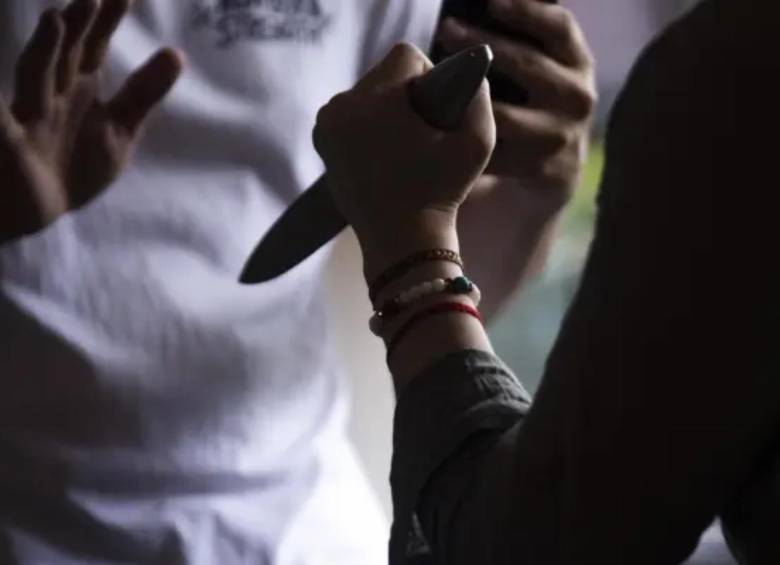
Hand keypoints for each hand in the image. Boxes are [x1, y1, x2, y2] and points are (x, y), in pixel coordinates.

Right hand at [0, 0, 183, 242]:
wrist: (40, 208)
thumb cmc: (76, 163)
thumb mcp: (118, 129)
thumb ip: (143, 94)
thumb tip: (177, 53)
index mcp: (80, 88)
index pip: (94, 49)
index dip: (107, 23)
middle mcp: (53, 93)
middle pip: (65, 55)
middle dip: (78, 28)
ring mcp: (29, 115)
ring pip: (35, 76)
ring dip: (44, 49)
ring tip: (55, 19)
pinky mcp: (9, 140)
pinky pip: (2, 119)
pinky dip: (3, 109)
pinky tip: (9, 102)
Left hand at [313, 43, 495, 262]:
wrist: (401, 242)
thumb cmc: (441, 192)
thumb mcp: (478, 141)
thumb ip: (478, 95)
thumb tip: (468, 73)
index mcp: (375, 101)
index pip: (406, 56)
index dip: (430, 78)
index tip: (436, 113)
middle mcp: (342, 106)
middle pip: (384, 73)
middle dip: (405, 94)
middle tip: (421, 135)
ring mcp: (326, 124)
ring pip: (366, 92)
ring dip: (386, 108)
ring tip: (403, 147)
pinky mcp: (322, 141)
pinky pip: (350, 113)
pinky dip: (367, 123)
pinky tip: (384, 152)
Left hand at [438, 0, 595, 208]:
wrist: (551, 170)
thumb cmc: (530, 104)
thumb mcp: (535, 71)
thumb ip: (518, 44)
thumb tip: (472, 16)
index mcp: (578, 62)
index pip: (560, 27)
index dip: (528, 11)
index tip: (490, 1)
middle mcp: (578, 96)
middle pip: (528, 64)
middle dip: (481, 44)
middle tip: (446, 30)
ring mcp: (563, 135)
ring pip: (506, 116)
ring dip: (467, 100)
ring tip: (433, 85)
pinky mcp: (546, 169)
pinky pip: (497, 154)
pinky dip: (465, 143)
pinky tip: (438, 132)